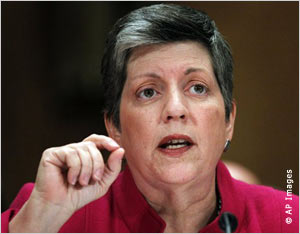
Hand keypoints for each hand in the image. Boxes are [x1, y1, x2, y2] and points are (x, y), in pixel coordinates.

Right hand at [9, 134, 124, 231]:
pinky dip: (75, 169)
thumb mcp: (103, 181)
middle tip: (94, 179)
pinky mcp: (51, 154)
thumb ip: (113, 166)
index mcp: (84, 154)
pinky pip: (71, 154)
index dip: (106, 140)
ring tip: (81, 183)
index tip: (115, 147)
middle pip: (92, 146)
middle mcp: (73, 150)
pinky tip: (70, 180)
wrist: (60, 207)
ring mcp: (62, 151)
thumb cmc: (79, 195)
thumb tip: (121, 149)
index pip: (96, 140)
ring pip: (82, 150)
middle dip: (97, 163)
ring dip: (86, 169)